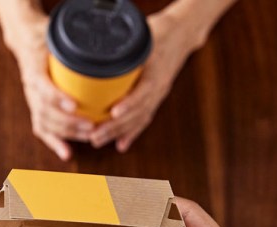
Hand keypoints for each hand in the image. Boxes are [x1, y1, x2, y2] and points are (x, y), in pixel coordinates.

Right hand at [7, 13, 93, 160]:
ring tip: (89, 135)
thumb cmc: (47, 40)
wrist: (28, 44)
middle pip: (45, 111)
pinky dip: (55, 143)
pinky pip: (43, 130)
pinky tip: (67, 153)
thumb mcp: (56, 37)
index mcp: (34, 69)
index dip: (57, 98)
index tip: (74, 105)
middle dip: (69, 122)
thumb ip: (72, 44)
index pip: (42, 86)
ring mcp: (33, 101)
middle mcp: (31, 88)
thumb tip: (99, 44)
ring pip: (45, 123)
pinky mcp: (37, 111)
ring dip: (67, 133)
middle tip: (91, 125)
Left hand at [89, 12, 194, 151]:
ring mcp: (158, 94)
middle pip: (138, 112)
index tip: (114, 112)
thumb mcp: (143, 36)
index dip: (130, 103)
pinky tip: (121, 145)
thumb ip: (126, 46)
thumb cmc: (160, 32)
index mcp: (156, 71)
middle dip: (115, 127)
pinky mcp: (155, 98)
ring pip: (139, 118)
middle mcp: (158, 87)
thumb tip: (98, 51)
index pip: (144, 91)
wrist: (182, 34)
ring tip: (98, 141)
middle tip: (94, 136)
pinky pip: (144, 118)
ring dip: (119, 133)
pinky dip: (132, 133)